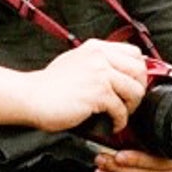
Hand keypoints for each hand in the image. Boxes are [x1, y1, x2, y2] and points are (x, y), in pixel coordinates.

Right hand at [22, 39, 146, 133]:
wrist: (32, 96)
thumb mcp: (76, 61)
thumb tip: (119, 72)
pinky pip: (121, 109)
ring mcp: (100, 74)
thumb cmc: (50, 84)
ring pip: (135, 91)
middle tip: (129, 102)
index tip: (133, 84)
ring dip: (131, 107)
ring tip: (120, 114)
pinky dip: (120, 121)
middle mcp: (100, 57)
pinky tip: (112, 124)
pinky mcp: (97, 93)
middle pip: (139, 71)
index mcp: (96, 47)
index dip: (138, 71)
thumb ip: (97, 62)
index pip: (134, 53)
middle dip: (139, 90)